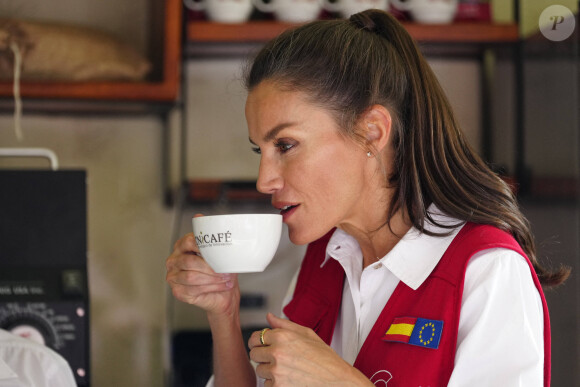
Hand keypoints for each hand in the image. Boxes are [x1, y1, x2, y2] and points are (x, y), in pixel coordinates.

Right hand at [165, 214, 239, 317]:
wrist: (224, 291)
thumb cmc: (220, 269)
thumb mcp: (219, 250)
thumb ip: (210, 234)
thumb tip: (199, 216)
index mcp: (182, 245)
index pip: (189, 241)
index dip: (203, 247)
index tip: (217, 252)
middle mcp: (174, 260)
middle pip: (190, 262)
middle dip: (210, 267)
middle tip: (225, 270)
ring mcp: (173, 276)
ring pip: (192, 277)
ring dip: (212, 279)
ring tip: (226, 279)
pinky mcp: (178, 291)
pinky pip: (193, 290)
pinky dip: (210, 288)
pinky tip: (220, 286)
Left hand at [248, 313, 372, 386]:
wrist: (337, 381)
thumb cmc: (324, 358)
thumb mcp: (307, 334)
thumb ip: (284, 324)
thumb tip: (269, 317)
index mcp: (282, 336)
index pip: (255, 338)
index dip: (258, 342)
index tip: (262, 346)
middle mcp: (277, 353)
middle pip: (254, 355)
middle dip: (263, 357)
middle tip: (278, 359)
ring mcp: (276, 372)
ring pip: (260, 371)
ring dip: (269, 371)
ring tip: (288, 370)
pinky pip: (267, 385)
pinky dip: (275, 384)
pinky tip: (290, 380)